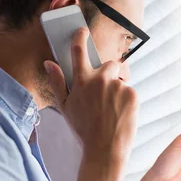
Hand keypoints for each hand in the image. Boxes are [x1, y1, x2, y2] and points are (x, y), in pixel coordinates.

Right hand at [44, 27, 138, 169]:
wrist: (105, 150)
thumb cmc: (83, 130)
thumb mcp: (65, 107)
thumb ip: (57, 82)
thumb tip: (48, 63)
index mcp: (81, 81)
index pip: (79, 50)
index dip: (80, 37)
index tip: (82, 30)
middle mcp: (100, 80)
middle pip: (109, 64)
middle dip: (109, 73)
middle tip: (106, 93)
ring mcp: (117, 86)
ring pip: (121, 81)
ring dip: (117, 91)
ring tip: (111, 111)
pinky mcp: (132, 94)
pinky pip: (130, 91)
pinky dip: (127, 101)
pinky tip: (120, 114)